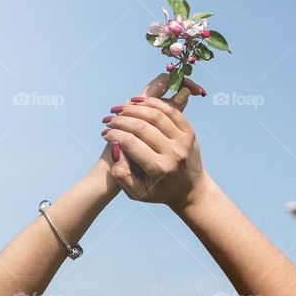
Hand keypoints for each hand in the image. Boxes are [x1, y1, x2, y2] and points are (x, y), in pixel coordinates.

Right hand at [99, 72, 206, 208]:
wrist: (191, 190)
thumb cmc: (159, 191)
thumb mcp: (138, 193)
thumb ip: (122, 175)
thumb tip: (115, 148)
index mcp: (159, 169)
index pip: (131, 143)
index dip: (115, 134)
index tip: (105, 132)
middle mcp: (174, 154)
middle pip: (142, 127)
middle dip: (122, 120)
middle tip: (110, 119)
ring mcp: (184, 141)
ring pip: (156, 115)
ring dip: (135, 108)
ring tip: (121, 109)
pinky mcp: (189, 132)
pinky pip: (170, 111)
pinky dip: (152, 103)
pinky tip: (138, 103)